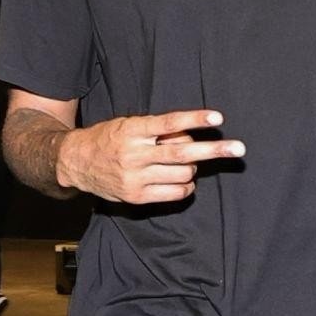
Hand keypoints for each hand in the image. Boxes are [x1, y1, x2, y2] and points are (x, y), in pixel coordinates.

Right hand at [56, 110, 242, 203]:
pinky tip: (182, 180)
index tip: (217, 118)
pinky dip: (186, 187)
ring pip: (182, 174)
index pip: (169, 123)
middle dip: (214, 150)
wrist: (76, 162)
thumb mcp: (129, 125)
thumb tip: (190, 136)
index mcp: (133, 130)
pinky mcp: (136, 197)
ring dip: (192, 168)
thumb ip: (156, 131)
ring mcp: (135, 178)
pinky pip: (174, 194)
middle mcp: (134, 154)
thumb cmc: (109, 138)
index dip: (194, 119)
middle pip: (182, 152)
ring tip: (185, 163)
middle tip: (239, 149)